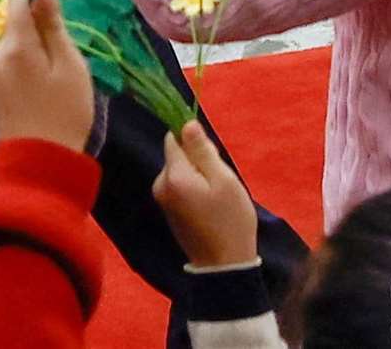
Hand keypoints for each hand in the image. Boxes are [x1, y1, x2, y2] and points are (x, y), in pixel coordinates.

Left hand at [0, 0, 94, 150]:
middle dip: (36, 33)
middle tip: (62, 61)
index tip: (55, 16)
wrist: (40, 161)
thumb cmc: (65, 111)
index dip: (35, 0)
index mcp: (16, 45)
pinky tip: (38, 93)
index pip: (16, 2)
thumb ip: (54, 27)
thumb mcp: (70, 66)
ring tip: (53, 81)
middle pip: (15, 27)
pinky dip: (22, 70)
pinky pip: (7, 67)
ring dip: (30, 53)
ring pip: (11, 48)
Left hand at [153, 121, 258, 268]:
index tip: (212, 155)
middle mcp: (160, 185)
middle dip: (198, 161)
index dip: (193, 140)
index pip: (173, 139)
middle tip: (220, 182)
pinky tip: (210, 207)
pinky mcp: (168, 210)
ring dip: (198, 176)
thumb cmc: (230, 221)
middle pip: (177, 155)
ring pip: (180, 170)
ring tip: (217, 198)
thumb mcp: (224, 181)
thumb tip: (185, 123)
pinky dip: (194, 190)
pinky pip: (180, 186)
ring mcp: (162, 199)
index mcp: (173, 176)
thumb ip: (203, 151)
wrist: (224, 266)